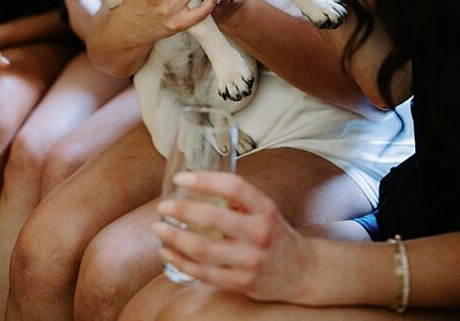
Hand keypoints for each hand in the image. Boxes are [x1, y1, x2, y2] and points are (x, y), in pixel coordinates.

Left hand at [152, 171, 315, 301]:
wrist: (301, 271)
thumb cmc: (276, 235)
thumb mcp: (266, 212)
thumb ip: (239, 202)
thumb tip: (200, 187)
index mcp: (266, 210)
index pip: (235, 187)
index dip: (205, 180)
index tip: (181, 178)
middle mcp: (260, 233)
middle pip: (214, 218)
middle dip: (183, 210)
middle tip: (163, 206)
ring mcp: (251, 260)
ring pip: (204, 249)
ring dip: (175, 237)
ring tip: (158, 228)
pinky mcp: (242, 282)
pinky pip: (204, 273)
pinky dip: (180, 261)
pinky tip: (167, 252)